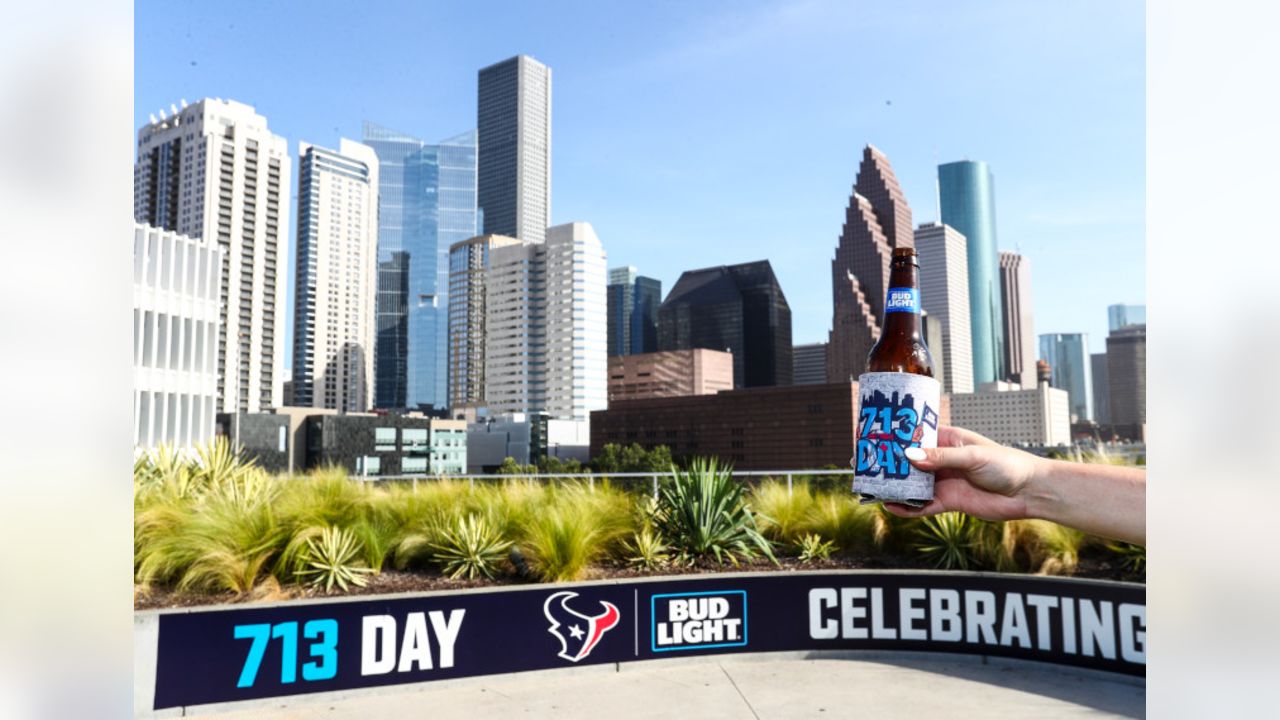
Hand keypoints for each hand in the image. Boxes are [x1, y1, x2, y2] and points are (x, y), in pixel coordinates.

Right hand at [882, 425, 1042, 520]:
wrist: (1029, 492)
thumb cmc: (1006, 464)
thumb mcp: (972, 456)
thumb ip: (940, 457)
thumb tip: (909, 456)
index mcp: (947, 440)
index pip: (915, 436)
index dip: (895, 438)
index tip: (874, 440)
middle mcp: (942, 460)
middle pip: (909, 462)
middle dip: (890, 465)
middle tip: (867, 468)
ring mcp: (944, 481)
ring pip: (913, 484)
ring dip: (896, 487)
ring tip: (874, 489)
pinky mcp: (949, 501)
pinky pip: (923, 505)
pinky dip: (908, 508)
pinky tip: (893, 508)